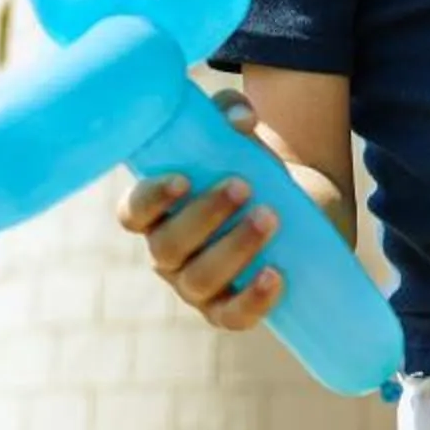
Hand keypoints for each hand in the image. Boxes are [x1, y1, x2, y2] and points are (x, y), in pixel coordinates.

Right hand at [113, 88, 284, 330]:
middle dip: (204, 217)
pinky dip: (252, 300)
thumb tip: (241, 120)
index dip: (150, 200)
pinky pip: (231, 316)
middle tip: (243, 186)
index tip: (183, 179)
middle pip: (168, 247)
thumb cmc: (248, 165)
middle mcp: (167, 253)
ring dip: (234, 248)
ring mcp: (196, 287)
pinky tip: (275, 275)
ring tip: (270, 216)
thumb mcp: (238, 133)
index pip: (132, 213)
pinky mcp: (229, 308)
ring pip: (199, 281)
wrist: (297, 205)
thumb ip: (231, 113)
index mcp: (156, 212)